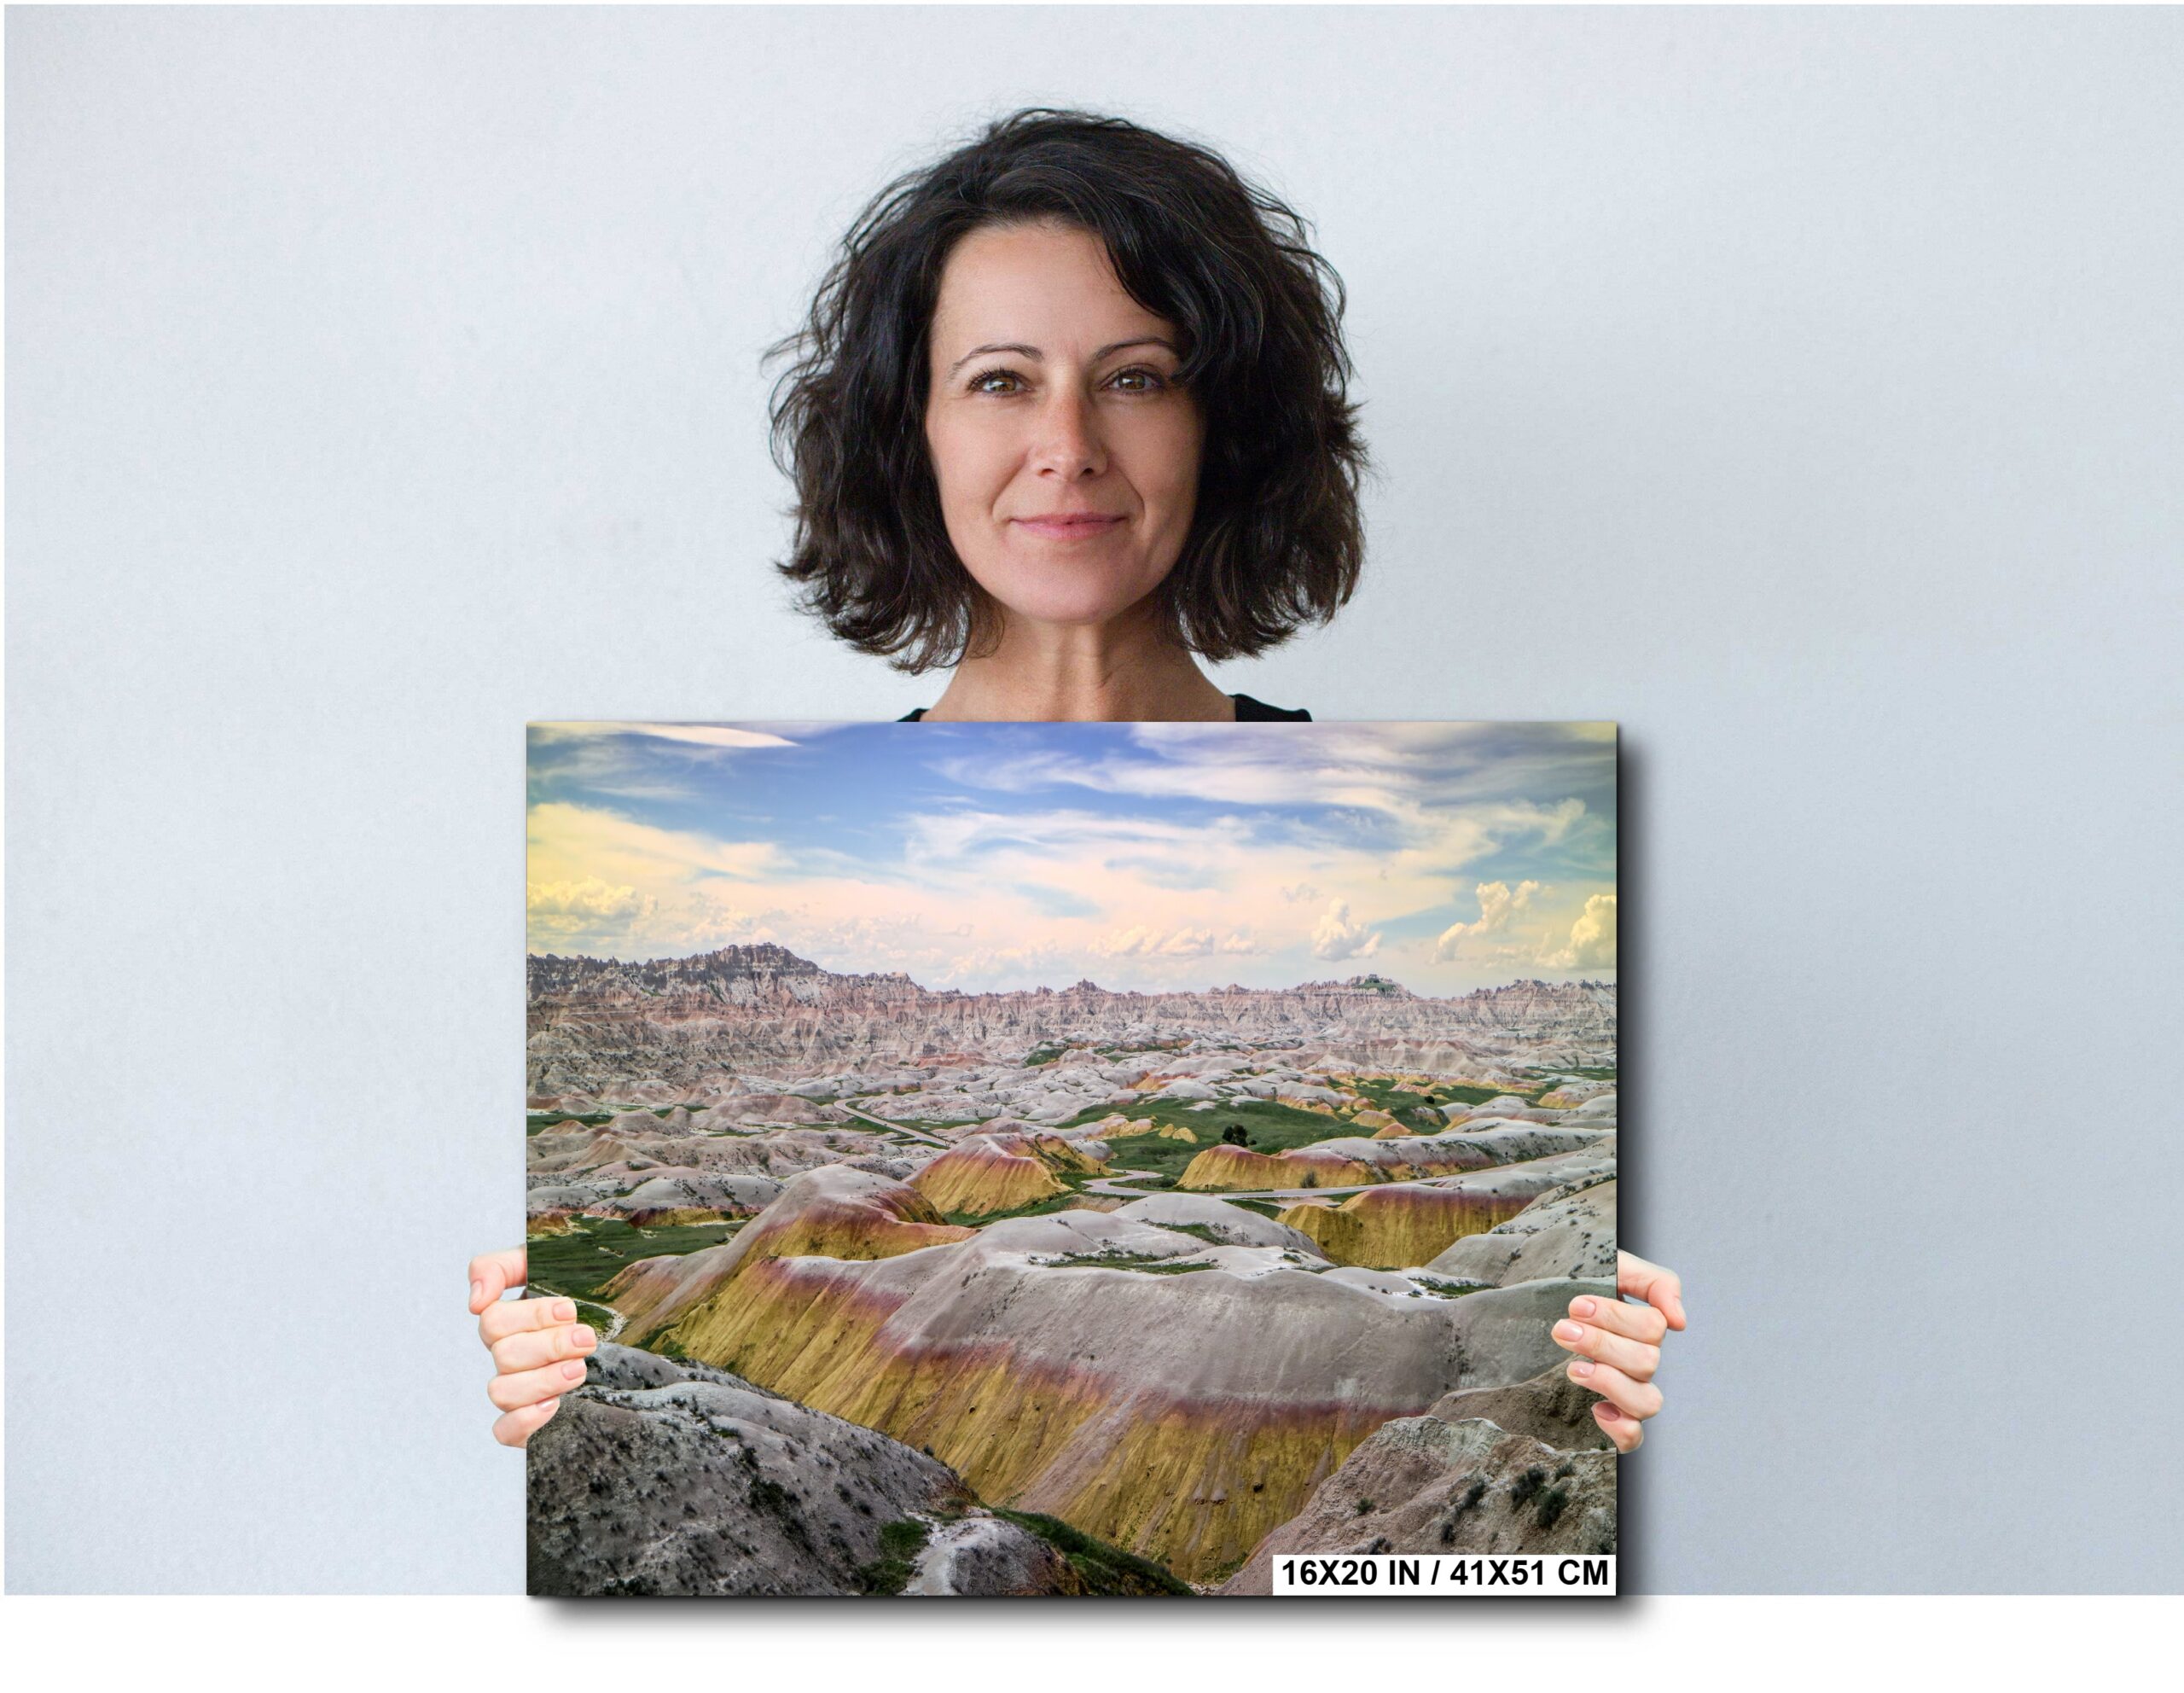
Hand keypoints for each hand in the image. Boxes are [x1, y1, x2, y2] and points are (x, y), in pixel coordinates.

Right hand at [468, 1246, 597, 1447]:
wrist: (621, 1326)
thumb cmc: (578, 1292)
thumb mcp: (543, 1265)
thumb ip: (501, 1267)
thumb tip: (475, 1301)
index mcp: (508, 1321)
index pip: (493, 1319)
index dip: (530, 1316)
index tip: (570, 1310)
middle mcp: (507, 1356)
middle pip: (503, 1355)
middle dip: (549, 1345)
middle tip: (586, 1338)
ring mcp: (516, 1389)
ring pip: (501, 1392)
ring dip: (542, 1380)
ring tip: (579, 1369)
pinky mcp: (527, 1422)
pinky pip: (504, 1431)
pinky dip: (525, 1420)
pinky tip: (554, 1405)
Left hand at [1550, 1249, 1685, 1453]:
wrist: (1537, 1299)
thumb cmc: (1580, 1283)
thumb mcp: (1616, 1266)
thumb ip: (1655, 1282)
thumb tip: (1679, 1321)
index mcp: (1645, 1326)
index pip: (1653, 1328)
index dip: (1615, 1317)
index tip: (1577, 1305)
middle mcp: (1641, 1360)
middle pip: (1646, 1363)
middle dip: (1601, 1344)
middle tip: (1563, 1329)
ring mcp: (1628, 1389)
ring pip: (1647, 1402)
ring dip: (1610, 1383)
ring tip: (1574, 1368)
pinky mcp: (1612, 1414)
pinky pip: (1634, 1438)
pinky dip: (1621, 1429)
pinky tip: (1598, 1409)